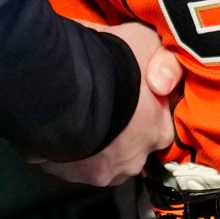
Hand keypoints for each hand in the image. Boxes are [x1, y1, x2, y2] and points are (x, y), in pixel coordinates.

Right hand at [38, 23, 181, 186]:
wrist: (64, 84)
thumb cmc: (113, 62)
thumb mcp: (148, 42)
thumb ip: (164, 63)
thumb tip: (162, 84)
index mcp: (160, 132)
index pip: (157, 124)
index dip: (142, 109)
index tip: (127, 95)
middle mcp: (134, 161)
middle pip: (128, 148)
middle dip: (117, 133)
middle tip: (99, 106)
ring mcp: (100, 172)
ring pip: (98, 160)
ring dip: (90, 145)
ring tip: (76, 119)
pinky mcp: (66, 175)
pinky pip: (65, 162)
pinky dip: (62, 149)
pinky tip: (56, 128)